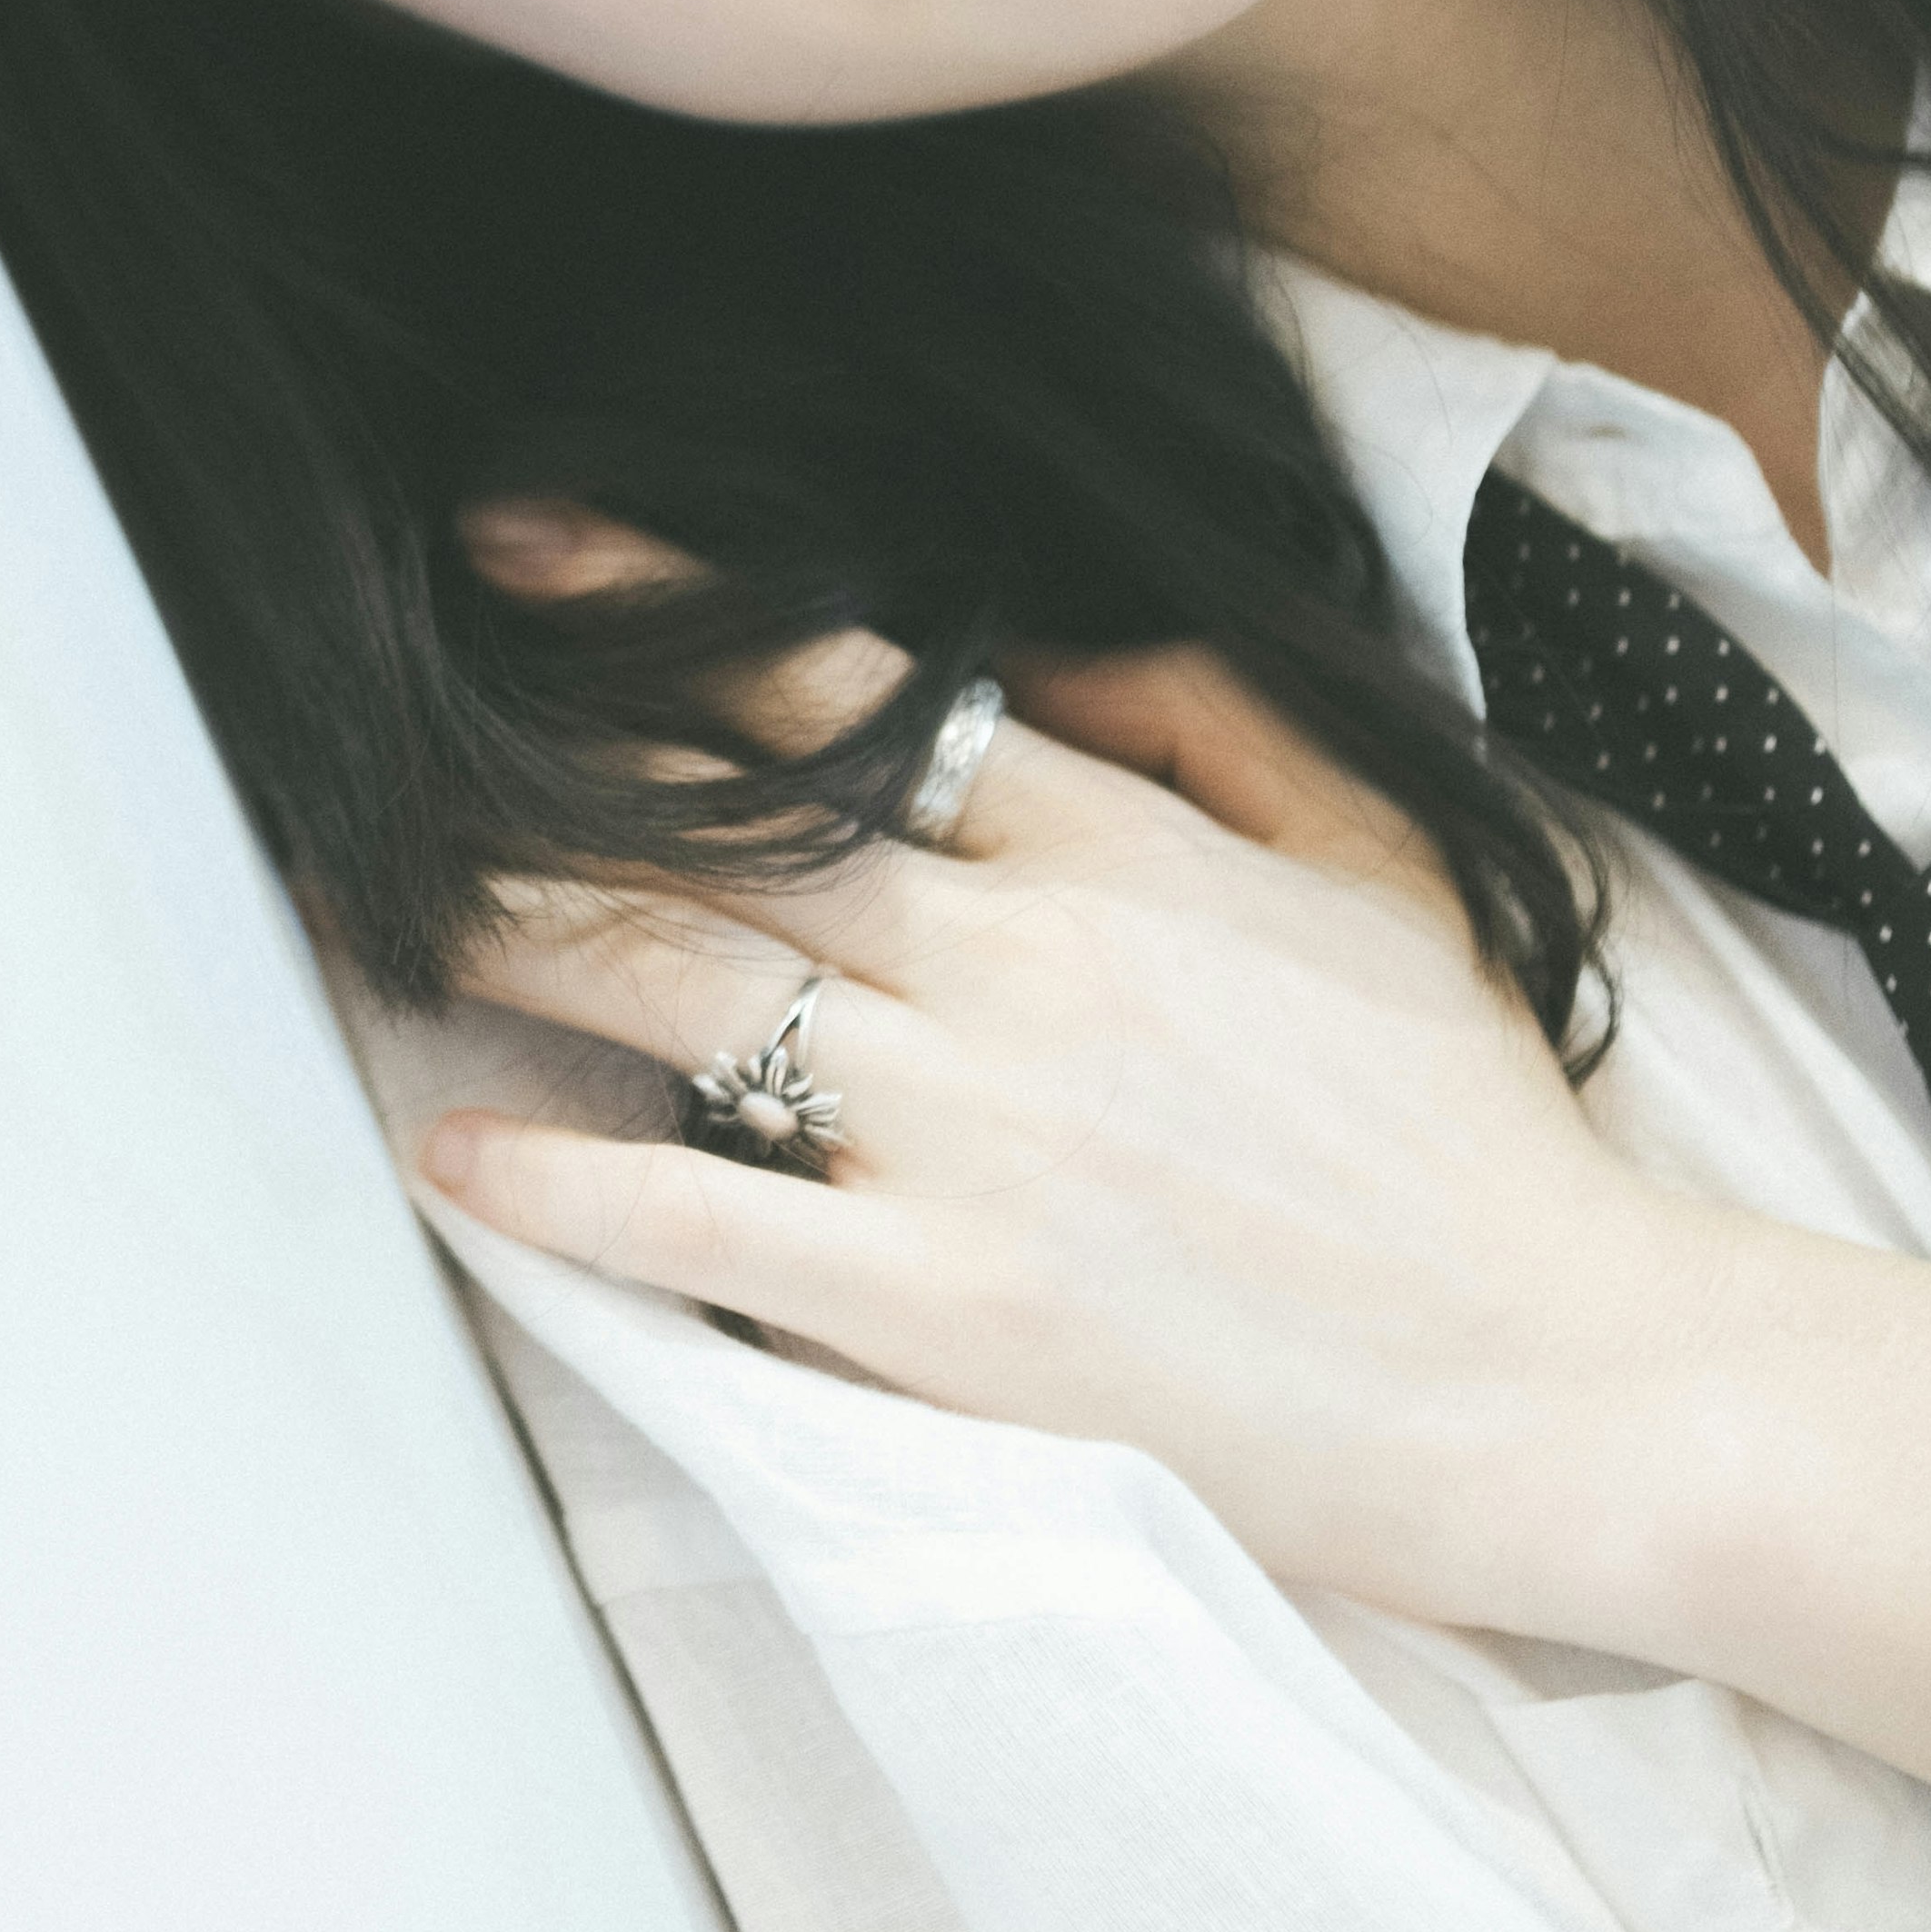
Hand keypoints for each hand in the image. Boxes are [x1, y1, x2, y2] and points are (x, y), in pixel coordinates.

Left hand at [425, 520, 1705, 1634]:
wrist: (1558, 1379)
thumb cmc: (1468, 1137)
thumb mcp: (1376, 865)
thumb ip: (1211, 728)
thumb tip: (1054, 656)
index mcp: (1114, 851)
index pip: (840, 698)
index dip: (660, 613)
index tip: (520, 552)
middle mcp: (1016, 969)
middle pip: (715, 832)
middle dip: (531, 769)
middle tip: (378, 733)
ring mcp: (969, 1139)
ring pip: (681, 991)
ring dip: (509, 932)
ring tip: (372, 899)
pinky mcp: (943, 1309)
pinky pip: (702, 1220)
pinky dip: (560, 1180)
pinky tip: (455, 1150)